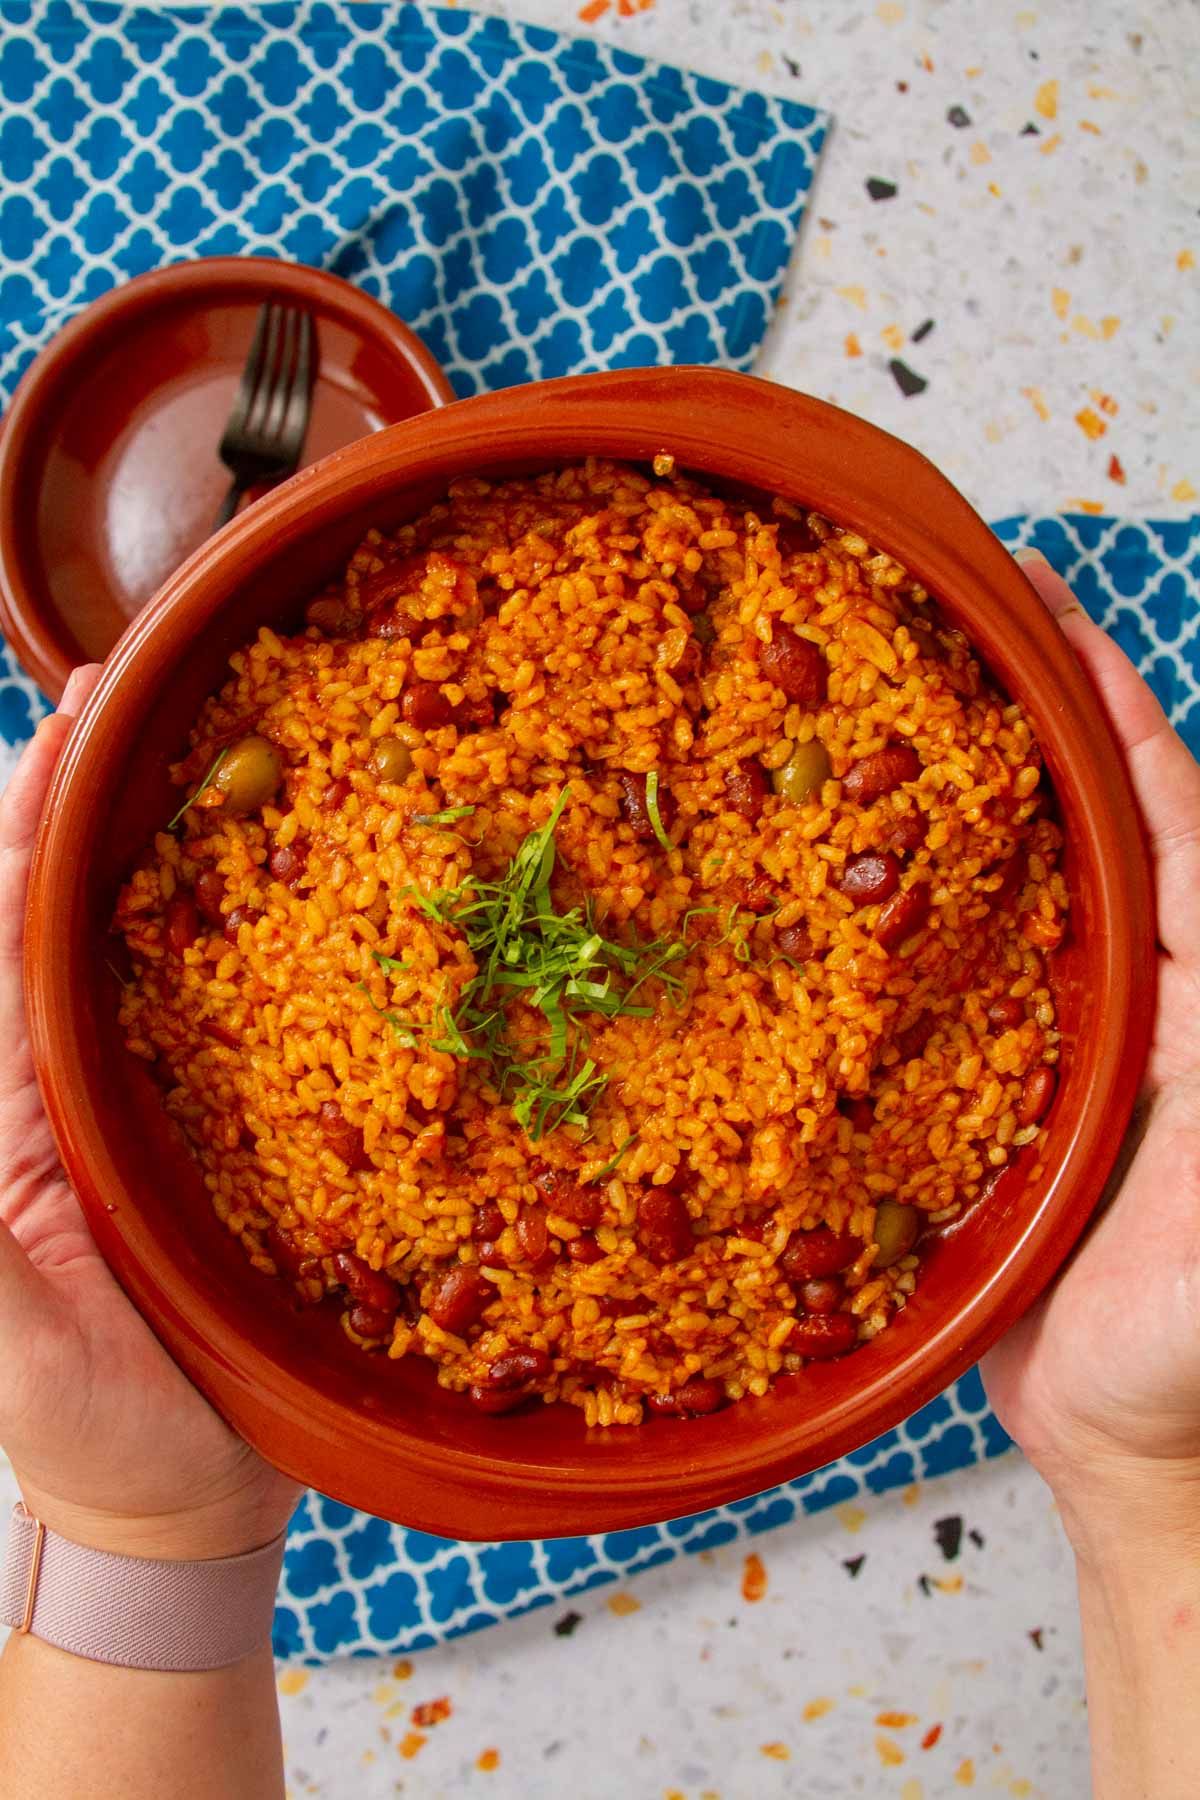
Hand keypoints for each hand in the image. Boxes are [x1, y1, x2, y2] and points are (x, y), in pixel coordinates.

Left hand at [0, 668, 300, 1559]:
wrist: (182, 1496)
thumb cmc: (78, 1431)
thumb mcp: (1, 1342)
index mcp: (3, 1100)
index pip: (5, 930)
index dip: (27, 824)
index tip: (67, 723)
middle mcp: (71, 1074)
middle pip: (75, 906)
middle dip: (93, 794)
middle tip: (134, 681)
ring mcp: (156, 1095)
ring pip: (162, 941)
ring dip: (179, 836)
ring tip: (220, 732)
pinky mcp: (240, 1126)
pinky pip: (257, 1015)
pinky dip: (274, 933)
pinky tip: (309, 870)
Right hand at [983, 553, 1199, 1555]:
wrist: (1134, 1449)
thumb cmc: (1197, 1343)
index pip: (1167, 820)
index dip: (1117, 715)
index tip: (1056, 617)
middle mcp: (1136, 998)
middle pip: (1087, 829)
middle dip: (1035, 724)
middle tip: (961, 626)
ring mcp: (1059, 1046)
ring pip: (1010, 893)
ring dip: (963, 801)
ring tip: (888, 715)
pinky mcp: (990, 1102)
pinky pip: (941, 989)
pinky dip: (901, 921)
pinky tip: (839, 885)